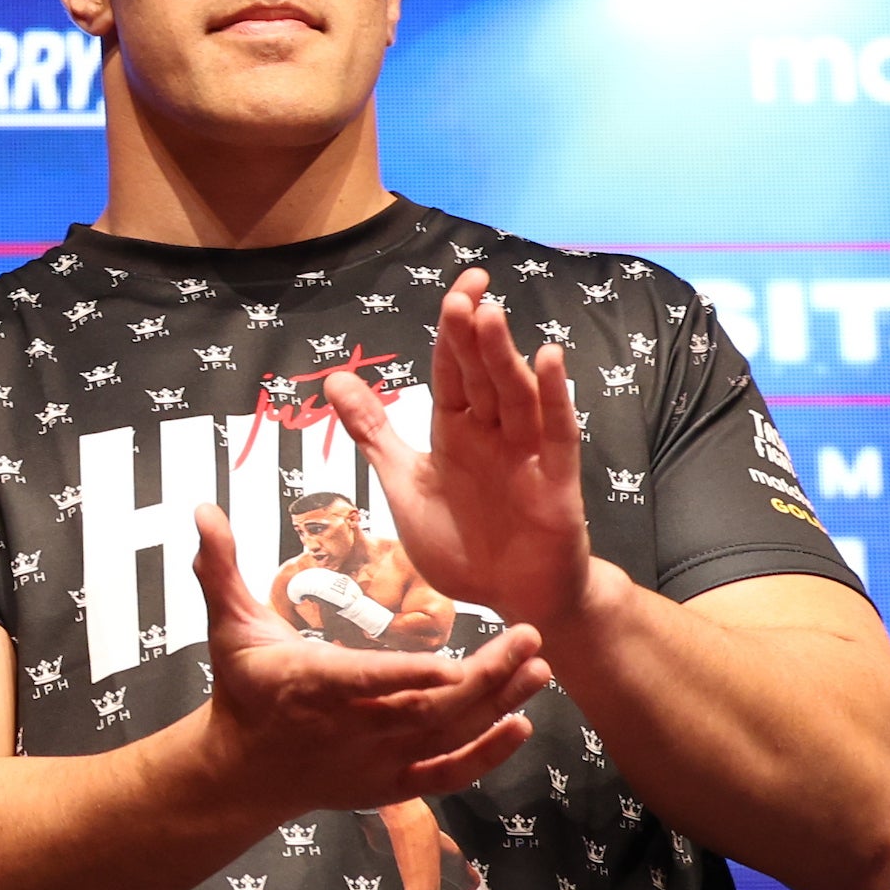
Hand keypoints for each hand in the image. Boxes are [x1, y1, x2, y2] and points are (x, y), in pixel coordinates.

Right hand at [189, 499, 551, 821]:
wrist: (244, 769)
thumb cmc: (243, 687)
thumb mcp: (226, 625)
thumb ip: (220, 567)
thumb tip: (202, 508)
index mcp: (311, 685)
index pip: (364, 681)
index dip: (408, 675)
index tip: (452, 661)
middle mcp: (350, 729)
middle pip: (426, 708)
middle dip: (484, 676)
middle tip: (528, 636)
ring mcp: (375, 761)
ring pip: (447, 736)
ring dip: (498, 704)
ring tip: (538, 667)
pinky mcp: (392, 784)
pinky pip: (448, 773)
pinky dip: (487, 754)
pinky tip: (520, 724)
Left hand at [324, 272, 601, 634]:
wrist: (511, 599)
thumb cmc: (463, 544)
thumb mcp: (405, 484)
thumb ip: (373, 433)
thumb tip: (333, 381)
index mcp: (455, 431)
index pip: (451, 370)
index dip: (452, 332)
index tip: (457, 291)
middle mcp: (493, 433)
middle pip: (482, 376)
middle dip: (474, 336)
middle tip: (468, 293)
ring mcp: (526, 454)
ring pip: (514, 396)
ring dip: (503, 357)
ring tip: (492, 316)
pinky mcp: (555, 482)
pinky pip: (556, 433)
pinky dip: (553, 397)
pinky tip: (549, 360)